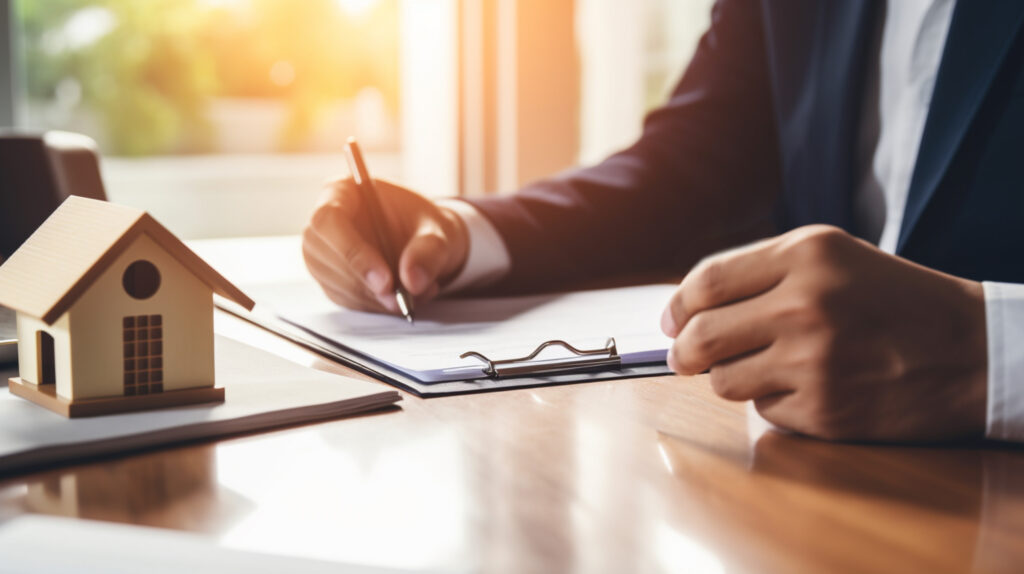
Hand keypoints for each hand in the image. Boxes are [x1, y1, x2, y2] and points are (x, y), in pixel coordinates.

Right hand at [302, 178, 468, 313]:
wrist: (428, 246)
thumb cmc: (427, 227)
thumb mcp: (439, 231)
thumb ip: (429, 250)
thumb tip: (413, 280)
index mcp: (343, 191)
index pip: (328, 220)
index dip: (352, 252)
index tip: (385, 281)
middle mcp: (325, 223)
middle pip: (325, 256)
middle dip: (366, 284)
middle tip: (402, 299)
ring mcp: (324, 254)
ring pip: (338, 283)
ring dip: (377, 298)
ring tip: (417, 292)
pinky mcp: (332, 280)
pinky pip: (348, 300)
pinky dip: (378, 306)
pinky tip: (405, 297)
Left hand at [661, 225, 987, 441]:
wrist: (972, 351)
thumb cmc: (893, 300)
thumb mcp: (833, 259)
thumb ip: (761, 273)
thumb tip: (684, 309)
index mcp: (806, 255)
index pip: (705, 283)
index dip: (677, 306)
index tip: (671, 321)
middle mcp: (806, 304)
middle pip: (701, 336)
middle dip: (682, 351)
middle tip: (684, 357)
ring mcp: (814, 361)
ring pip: (723, 381)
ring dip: (730, 377)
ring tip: (766, 366)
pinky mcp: (824, 409)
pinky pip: (764, 410)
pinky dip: (774, 401)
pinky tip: (810, 387)